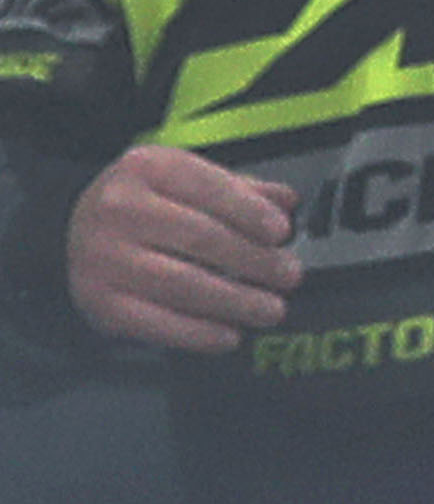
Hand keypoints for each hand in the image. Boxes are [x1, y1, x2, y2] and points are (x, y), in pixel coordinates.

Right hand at [67, 144, 302, 352]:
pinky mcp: (102, 301)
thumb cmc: (146, 208)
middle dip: (254, 261)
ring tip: (272, 310)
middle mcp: (119, 208)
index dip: (247, 211)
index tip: (281, 232)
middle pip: (201, 238)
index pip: (206, 187)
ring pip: (184, 284)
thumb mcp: (185, 184)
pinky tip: (231, 335)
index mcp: (144, 168)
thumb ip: (238, 192)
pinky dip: (201, 333)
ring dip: (237, 301)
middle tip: (290, 276)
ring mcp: (105, 256)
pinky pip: (159, 323)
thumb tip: (288, 201)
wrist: (73, 234)